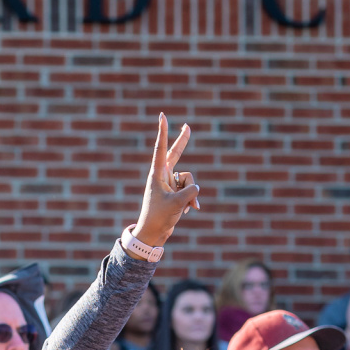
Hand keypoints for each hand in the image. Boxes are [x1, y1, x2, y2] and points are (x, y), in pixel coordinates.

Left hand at [132, 114, 199, 247]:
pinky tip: (190, 210)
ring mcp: (170, 184)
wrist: (153, 233)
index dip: (163, 131)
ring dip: (191, 194)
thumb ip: (190, 191)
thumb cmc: (159, 217)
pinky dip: (192, 200)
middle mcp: (163, 176)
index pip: (161, 148)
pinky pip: (190, 190)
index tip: (162, 116)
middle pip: (175, 154)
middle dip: (183, 141)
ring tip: (184, 207)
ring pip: (189, 180)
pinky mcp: (176, 192)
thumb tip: (196, 189)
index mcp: (157, 174)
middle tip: (188, 126)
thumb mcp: (177, 203)